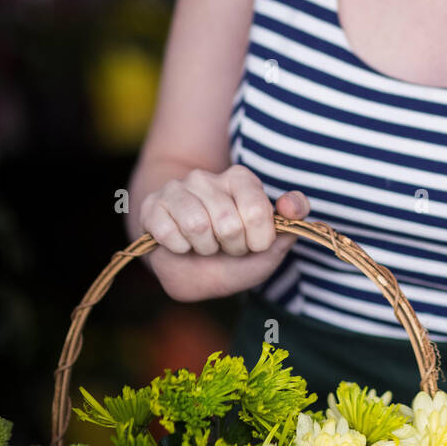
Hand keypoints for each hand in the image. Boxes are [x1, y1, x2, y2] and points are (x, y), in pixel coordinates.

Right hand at [139, 163, 308, 300]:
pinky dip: (179, 249)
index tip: (252, 244)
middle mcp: (207, 177)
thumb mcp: (267, 248)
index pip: (258, 212)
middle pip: (229, 222)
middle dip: (231, 247)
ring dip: (204, 249)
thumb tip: (293, 208)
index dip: (257, 241)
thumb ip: (290, 225)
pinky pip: (169, 233)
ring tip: (204, 246)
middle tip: (225, 247)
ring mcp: (177, 188)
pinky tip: (181, 245)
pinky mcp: (152, 206)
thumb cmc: (230, 256)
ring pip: (198, 226)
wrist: (185, 268)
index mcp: (240, 179)